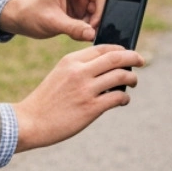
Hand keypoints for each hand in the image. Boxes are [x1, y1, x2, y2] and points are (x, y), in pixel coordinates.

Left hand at [0, 0, 127, 41]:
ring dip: (94, 21)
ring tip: (86, 32)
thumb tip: (92, 34)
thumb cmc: (30, 14)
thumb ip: (73, 28)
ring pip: (96, 8)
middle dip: (100, 12)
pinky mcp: (76, 10)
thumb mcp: (52, 22)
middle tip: (95, 27)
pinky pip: (90, 17)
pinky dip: (89, 25)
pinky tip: (82, 33)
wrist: (18, 19)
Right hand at [13, 44, 144, 150]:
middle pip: (116, 58)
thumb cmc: (46, 100)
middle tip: (141, 61)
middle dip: (134, 58)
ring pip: (121, 76)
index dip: (120, 49)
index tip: (128, 54)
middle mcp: (80, 72)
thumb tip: (108, 68)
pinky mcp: (91, 108)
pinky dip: (125, 98)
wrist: (30, 122)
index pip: (103, 48)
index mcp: (71, 61)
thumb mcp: (59, 74)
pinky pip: (118, 98)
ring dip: (132, 79)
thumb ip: (80, 68)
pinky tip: (123, 100)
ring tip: (133, 82)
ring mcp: (86, 90)